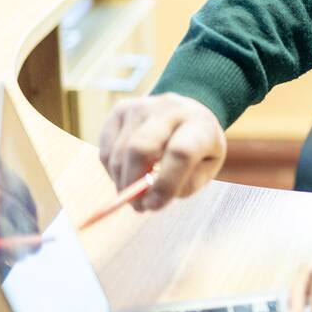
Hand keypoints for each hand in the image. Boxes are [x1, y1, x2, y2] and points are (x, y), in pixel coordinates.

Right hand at [98, 93, 226, 211]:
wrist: (190, 115)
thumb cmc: (199, 149)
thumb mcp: (206, 169)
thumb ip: (184, 185)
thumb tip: (149, 197)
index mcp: (200, 124)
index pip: (181, 153)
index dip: (165, 184)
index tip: (155, 205)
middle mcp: (170, 108)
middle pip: (141, 148)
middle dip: (134, 184)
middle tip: (138, 206)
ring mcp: (142, 106)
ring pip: (119, 154)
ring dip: (122, 182)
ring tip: (136, 193)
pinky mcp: (120, 110)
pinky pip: (105, 151)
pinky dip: (113, 172)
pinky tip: (129, 174)